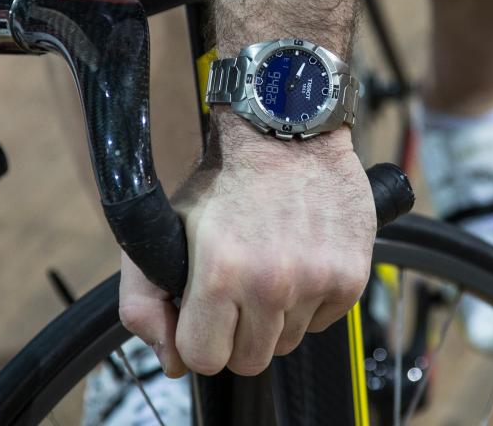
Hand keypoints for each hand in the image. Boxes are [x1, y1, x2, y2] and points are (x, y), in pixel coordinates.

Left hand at [119, 112, 375, 376]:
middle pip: (248, 360)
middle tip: (238, 291)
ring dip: (276, 317)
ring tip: (270, 267)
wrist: (287, 132)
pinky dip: (310, 301)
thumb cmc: (226, 179)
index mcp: (219, 274)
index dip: (199, 337)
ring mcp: (316, 282)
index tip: (204, 314)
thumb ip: (142, 299)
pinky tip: (300, 260)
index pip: (203, 358)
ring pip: (288, 342)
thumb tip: (169, 360)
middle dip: (237, 332)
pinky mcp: (350, 277)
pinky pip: (324, 321)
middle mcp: (271, 284)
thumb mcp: (166, 228)